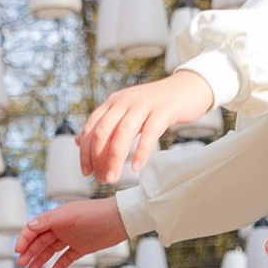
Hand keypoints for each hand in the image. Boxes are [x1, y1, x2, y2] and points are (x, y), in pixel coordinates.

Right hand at [21, 196, 126, 267]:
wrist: (120, 220)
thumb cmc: (95, 214)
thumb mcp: (69, 215)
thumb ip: (48, 220)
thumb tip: (29, 226)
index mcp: (56, 217)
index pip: (34, 229)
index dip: (24, 239)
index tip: (18, 251)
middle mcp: (61, 227)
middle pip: (40, 241)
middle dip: (30, 253)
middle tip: (21, 265)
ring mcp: (71, 238)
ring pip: (51, 251)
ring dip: (40, 260)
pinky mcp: (81, 248)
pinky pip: (66, 258)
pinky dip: (59, 265)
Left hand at [81, 67, 216, 187]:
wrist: (188, 88)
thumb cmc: (156, 105)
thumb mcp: (127, 112)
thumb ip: (105, 125)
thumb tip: (79, 141)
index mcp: (113, 103)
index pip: (91, 128)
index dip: (85, 152)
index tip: (87, 173)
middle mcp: (125, 101)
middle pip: (103, 132)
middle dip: (98, 158)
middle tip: (101, 179)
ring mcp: (144, 105)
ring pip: (122, 133)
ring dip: (115, 158)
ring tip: (113, 178)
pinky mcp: (163, 111)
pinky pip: (149, 133)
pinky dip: (140, 152)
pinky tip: (137, 168)